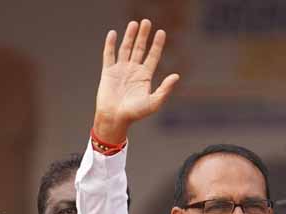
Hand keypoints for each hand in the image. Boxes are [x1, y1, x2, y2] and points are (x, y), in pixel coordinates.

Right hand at [93, 20, 179, 143]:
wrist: (115, 119)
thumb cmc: (135, 114)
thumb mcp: (153, 102)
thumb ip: (165, 89)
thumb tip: (176, 76)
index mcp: (145, 76)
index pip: (153, 55)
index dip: (157, 44)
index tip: (161, 32)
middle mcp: (133, 70)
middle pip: (140, 48)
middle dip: (143, 36)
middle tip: (146, 22)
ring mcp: (120, 70)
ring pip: (126, 48)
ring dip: (129, 36)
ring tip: (133, 23)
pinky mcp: (108, 72)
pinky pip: (109, 55)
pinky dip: (110, 44)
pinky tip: (113, 33)